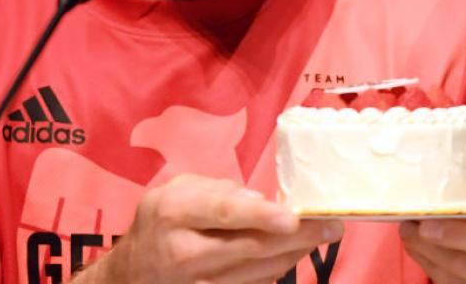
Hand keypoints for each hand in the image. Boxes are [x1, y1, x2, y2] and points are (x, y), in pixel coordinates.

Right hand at [88, 174, 342, 283]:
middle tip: (332, 224)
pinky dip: (278, 268)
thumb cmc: (161, 221)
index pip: (222, 214)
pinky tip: (295, 252)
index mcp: (174, 212)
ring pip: (258, 271)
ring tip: (322, 233)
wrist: (132, 274)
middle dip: (297, 236)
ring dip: (295, 253)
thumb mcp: (177, 190)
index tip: (292, 217)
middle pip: (250, 247)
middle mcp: (184, 252)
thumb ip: (217, 191)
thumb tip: (258, 201)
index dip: (260, 216)